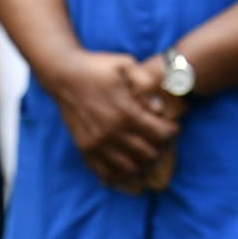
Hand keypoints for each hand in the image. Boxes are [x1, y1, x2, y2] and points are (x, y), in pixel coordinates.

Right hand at [46, 50, 179, 190]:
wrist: (64, 75)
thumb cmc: (97, 67)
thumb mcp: (125, 64)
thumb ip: (146, 84)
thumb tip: (158, 107)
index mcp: (126, 113)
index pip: (159, 134)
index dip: (172, 132)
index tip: (173, 127)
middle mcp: (112, 133)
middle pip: (148, 154)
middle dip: (160, 148)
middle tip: (162, 140)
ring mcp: (97, 144)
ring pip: (129, 168)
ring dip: (143, 163)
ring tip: (148, 153)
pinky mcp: (85, 149)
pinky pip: (106, 172)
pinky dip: (120, 174)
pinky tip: (128, 167)